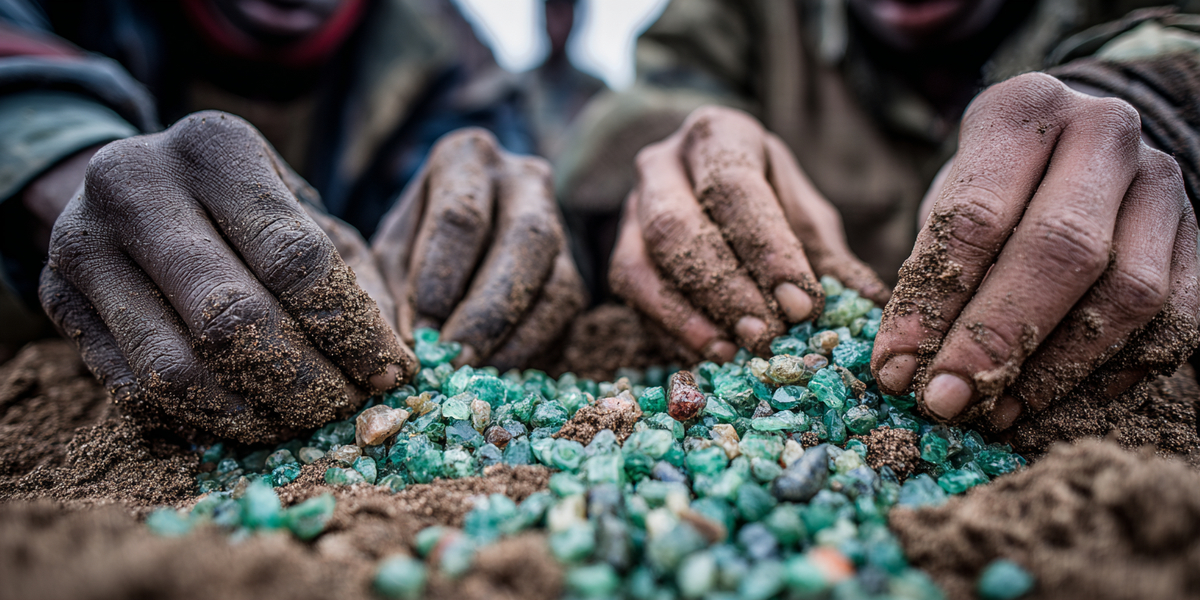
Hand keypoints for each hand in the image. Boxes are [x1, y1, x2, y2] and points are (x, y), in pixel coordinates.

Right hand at [39, 111, 415, 442]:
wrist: (131, 182)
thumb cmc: (243, 204)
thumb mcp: (304, 210)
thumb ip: (350, 276)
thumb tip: (393, 365)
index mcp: (215, 149)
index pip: (297, 260)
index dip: (353, 331)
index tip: (391, 373)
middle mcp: (136, 186)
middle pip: (235, 320)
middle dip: (307, 383)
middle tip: (350, 408)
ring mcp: (84, 244)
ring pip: (180, 369)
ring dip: (256, 415)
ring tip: (306, 423)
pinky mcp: (58, 299)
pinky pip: (137, 389)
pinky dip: (204, 421)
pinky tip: (251, 421)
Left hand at [372, 128, 586, 370]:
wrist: (453, 239)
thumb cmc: (411, 243)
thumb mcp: (390, 252)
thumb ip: (396, 292)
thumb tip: (414, 347)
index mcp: (467, 158)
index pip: (462, 217)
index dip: (439, 280)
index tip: (417, 331)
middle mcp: (524, 180)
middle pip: (526, 240)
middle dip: (489, 309)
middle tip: (455, 358)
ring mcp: (559, 225)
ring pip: (557, 281)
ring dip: (514, 336)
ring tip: (473, 373)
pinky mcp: (576, 273)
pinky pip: (564, 316)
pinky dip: (529, 350)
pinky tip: (495, 372)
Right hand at [608, 106, 889, 360]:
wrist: (710, 186)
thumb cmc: (769, 200)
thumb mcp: (804, 214)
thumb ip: (827, 257)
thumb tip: (866, 305)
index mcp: (717, 136)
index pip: (734, 189)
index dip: (766, 250)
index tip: (801, 303)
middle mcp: (661, 165)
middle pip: (676, 227)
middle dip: (722, 289)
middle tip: (765, 335)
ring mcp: (630, 209)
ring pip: (638, 265)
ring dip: (687, 317)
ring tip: (734, 351)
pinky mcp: (619, 252)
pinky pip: (631, 296)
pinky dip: (669, 331)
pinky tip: (709, 354)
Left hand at [871, 72, 1199, 428]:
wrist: (1080, 149)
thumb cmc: (994, 185)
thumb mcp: (947, 200)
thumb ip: (930, 271)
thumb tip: (904, 368)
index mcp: (1025, 112)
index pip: (976, 216)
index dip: (932, 303)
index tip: (896, 367)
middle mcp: (1105, 134)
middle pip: (1061, 251)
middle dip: (995, 340)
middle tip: (945, 400)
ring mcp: (1163, 186)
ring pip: (1128, 293)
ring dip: (1055, 370)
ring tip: (994, 411)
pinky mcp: (1198, 238)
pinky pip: (1175, 321)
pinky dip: (1114, 372)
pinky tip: (1057, 399)